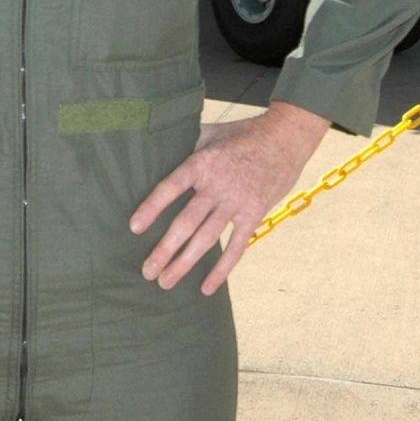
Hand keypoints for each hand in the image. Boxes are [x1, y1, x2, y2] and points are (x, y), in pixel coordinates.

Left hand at [129, 101, 330, 295]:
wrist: (285, 140)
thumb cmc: (243, 136)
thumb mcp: (211, 133)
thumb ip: (186, 144)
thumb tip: (156, 149)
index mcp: (202, 163)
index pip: (171, 187)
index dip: (152, 207)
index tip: (134, 228)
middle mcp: (218, 185)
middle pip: (186, 222)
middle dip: (165, 249)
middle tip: (147, 271)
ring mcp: (237, 202)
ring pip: (206, 239)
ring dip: (184, 263)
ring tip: (165, 282)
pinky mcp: (254, 214)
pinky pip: (236, 247)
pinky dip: (221, 270)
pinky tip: (206, 288)